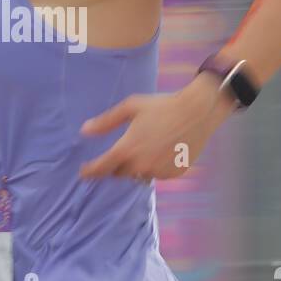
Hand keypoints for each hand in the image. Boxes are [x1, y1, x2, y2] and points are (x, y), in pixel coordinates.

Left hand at [78, 76, 235, 181]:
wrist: (197, 112)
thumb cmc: (162, 106)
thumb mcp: (130, 107)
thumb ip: (106, 122)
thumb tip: (85, 131)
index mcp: (127, 149)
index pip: (101, 168)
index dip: (90, 171)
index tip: (83, 172)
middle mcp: (140, 165)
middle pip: (120, 173)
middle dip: (118, 165)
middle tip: (125, 149)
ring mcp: (158, 172)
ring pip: (140, 174)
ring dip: (138, 166)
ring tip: (148, 146)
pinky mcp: (173, 174)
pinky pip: (158, 174)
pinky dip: (156, 166)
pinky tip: (164, 150)